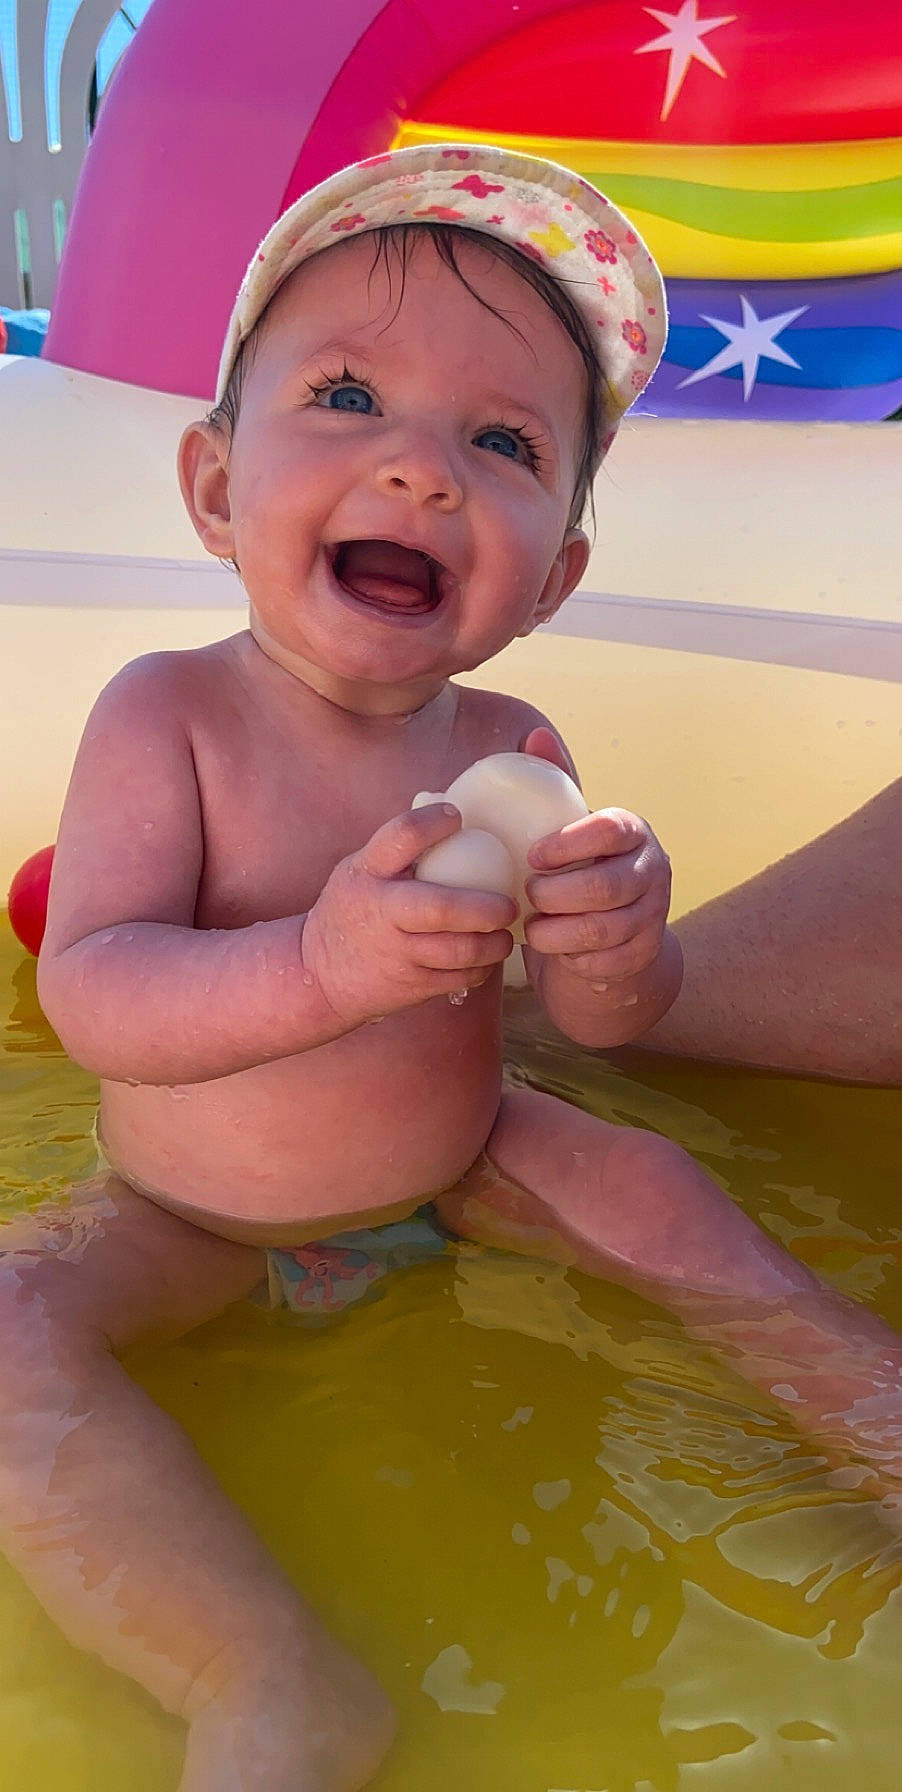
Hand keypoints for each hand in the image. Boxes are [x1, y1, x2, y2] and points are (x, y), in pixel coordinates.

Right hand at [301, 804, 516, 1027]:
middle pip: (443, 908)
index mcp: (369, 872)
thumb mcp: (361, 870)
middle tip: (509, 905)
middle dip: (487, 907)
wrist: (318, 974)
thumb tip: (455, 814)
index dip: (435, 821)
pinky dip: (482, 967)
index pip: (403, 835)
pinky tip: (487, 957)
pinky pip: (459, 977)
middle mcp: (381, 911)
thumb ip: (399, 850)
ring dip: (494, 943)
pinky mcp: (409, 986)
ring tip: (504, 933)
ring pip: (460, 950)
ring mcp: (395, 952)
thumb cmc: (354, 909)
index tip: (457, 818)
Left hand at [521, 729, 671, 987]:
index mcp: (633, 831)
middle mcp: (653, 869)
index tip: (532, 855)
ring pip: (603, 929)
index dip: (568, 844)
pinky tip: (554, 951)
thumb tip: (534, 736)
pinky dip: (573, 960)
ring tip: (531, 927)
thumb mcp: (571, 828)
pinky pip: (606, 963)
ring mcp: (654, 914)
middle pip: (606, 886)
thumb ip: (555, 784)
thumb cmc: (582, 865)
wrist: (616, 931)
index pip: (609, 831)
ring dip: (557, 932)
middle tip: (528, 894)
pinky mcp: (645, 953)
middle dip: (557, 894)